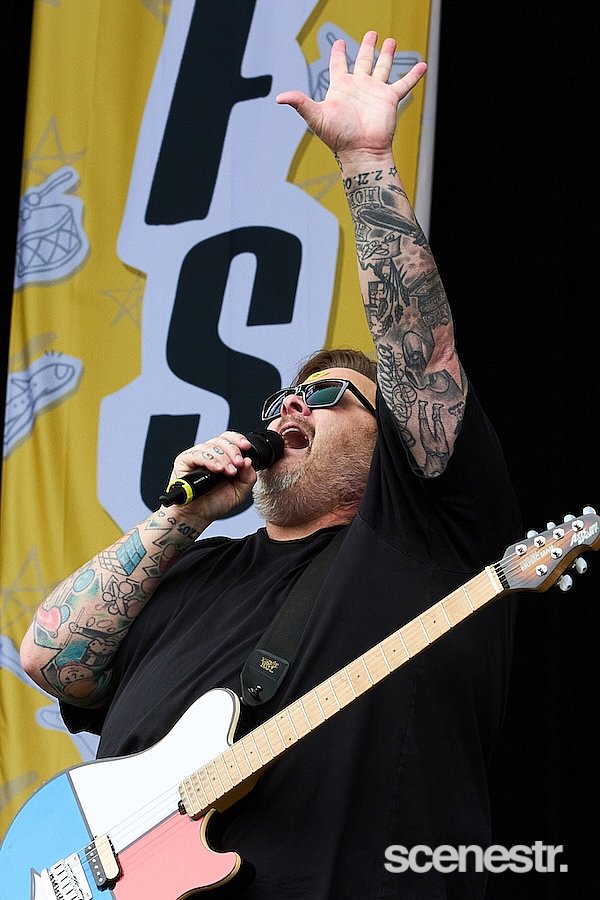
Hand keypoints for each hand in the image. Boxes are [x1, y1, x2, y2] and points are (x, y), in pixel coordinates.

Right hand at [163, 431, 256, 523]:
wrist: (198, 516)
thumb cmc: (214, 503)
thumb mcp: (239, 492)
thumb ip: (248, 477)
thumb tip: (248, 461)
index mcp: (223, 457)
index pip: (230, 439)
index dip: (239, 440)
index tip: (246, 447)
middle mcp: (210, 454)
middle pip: (222, 440)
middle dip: (233, 451)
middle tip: (238, 465)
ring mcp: (197, 456)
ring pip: (211, 446)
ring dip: (223, 458)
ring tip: (228, 471)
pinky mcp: (184, 461)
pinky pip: (197, 454)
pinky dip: (209, 460)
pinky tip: (217, 469)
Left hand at [276, 31, 426, 156]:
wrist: (360, 151)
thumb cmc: (338, 136)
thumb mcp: (315, 116)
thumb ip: (299, 103)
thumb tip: (278, 98)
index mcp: (341, 88)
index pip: (339, 65)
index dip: (339, 54)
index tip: (340, 43)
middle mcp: (358, 87)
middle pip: (363, 61)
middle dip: (367, 47)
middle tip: (371, 34)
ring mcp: (375, 92)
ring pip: (383, 68)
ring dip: (387, 55)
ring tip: (391, 41)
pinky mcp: (389, 100)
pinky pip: (404, 84)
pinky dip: (413, 75)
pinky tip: (422, 65)